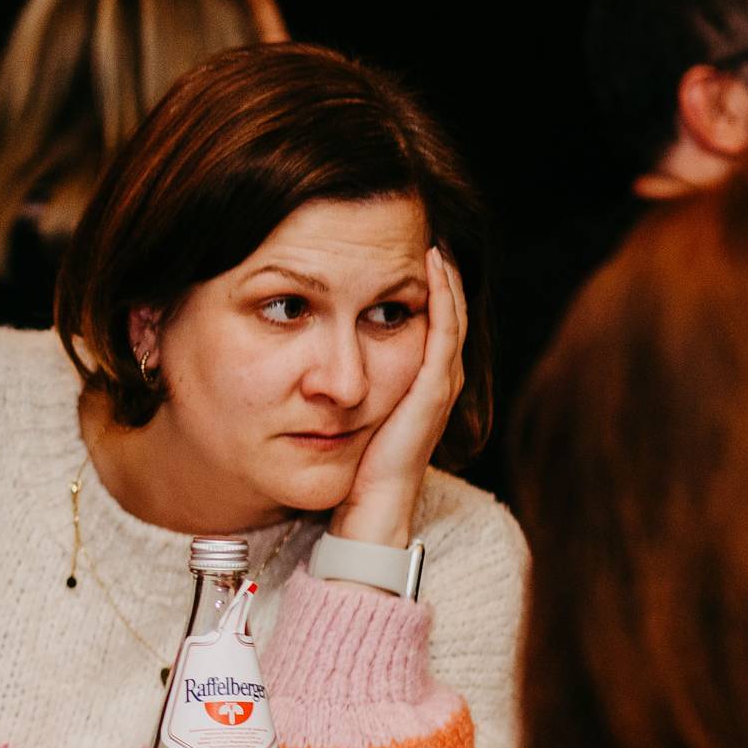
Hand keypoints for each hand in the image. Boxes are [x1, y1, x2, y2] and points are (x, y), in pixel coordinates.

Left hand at [331, 245, 466, 549]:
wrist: (360, 517)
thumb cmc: (344, 475)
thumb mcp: (337, 418)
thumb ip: (331, 389)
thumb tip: (299, 366)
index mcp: (409, 388)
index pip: (422, 325)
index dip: (418, 288)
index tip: (401, 248)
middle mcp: (429, 385)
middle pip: (442, 317)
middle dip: (438, 276)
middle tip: (428, 230)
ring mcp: (434, 390)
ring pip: (448, 320)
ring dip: (445, 278)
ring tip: (435, 238)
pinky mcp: (429, 396)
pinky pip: (442, 335)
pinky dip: (443, 299)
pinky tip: (434, 268)